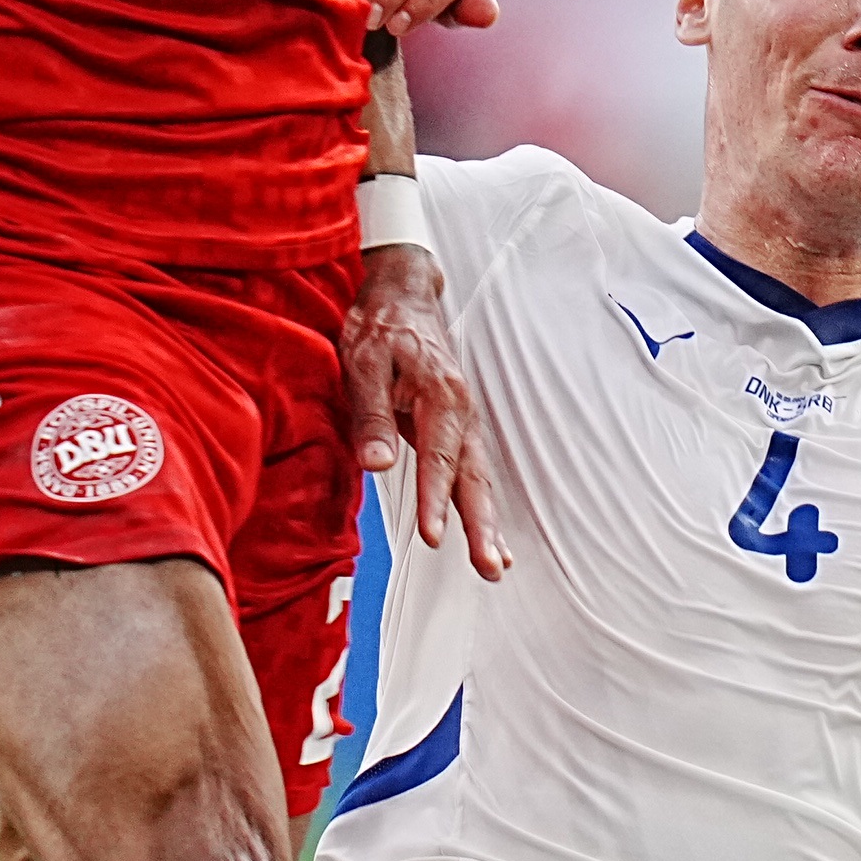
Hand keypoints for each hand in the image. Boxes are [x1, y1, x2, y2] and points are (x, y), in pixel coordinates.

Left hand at [339, 243, 506, 580]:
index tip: (434, 536)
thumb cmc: (381, 326)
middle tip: (490, 567)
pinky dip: (481, 502)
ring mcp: (463, 419)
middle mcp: (461, 411)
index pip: (437, 458)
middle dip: (483, 525)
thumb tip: (376, 464)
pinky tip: (487, 531)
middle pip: (474, 476)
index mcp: (440, 395)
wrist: (403, 294)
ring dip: (488, 521)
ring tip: (496, 563)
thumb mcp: (364, 362)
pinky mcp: (456, 425)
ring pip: (478, 477)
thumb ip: (372, 414)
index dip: (435, 499)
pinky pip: (471, 469)